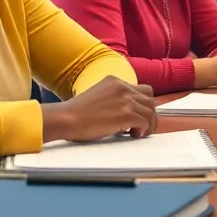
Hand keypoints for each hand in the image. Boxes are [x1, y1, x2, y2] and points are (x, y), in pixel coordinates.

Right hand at [42, 76, 156, 141]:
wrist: (66, 118)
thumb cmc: (76, 113)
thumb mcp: (97, 97)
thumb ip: (112, 99)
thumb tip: (124, 114)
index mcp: (114, 81)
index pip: (140, 89)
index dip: (142, 104)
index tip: (139, 115)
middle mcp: (122, 87)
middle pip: (149, 98)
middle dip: (149, 112)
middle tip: (144, 125)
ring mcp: (125, 99)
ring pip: (150, 111)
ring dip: (148, 123)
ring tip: (139, 133)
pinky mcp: (126, 114)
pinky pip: (145, 122)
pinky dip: (143, 130)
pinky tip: (133, 135)